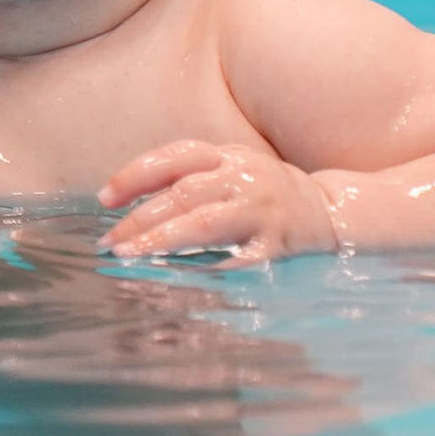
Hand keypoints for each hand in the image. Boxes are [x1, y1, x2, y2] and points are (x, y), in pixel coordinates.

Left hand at [97, 140, 339, 264]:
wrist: (330, 211)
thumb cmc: (262, 191)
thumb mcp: (230, 168)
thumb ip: (187, 178)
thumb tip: (129, 204)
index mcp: (228, 156)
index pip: (175, 158)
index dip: (136, 175)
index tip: (104, 198)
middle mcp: (244, 179)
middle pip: (184, 195)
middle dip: (141, 218)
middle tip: (110, 243)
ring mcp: (261, 213)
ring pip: (205, 224)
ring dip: (163, 240)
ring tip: (131, 256)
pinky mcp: (276, 247)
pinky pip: (237, 260)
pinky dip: (206, 269)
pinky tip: (176, 278)